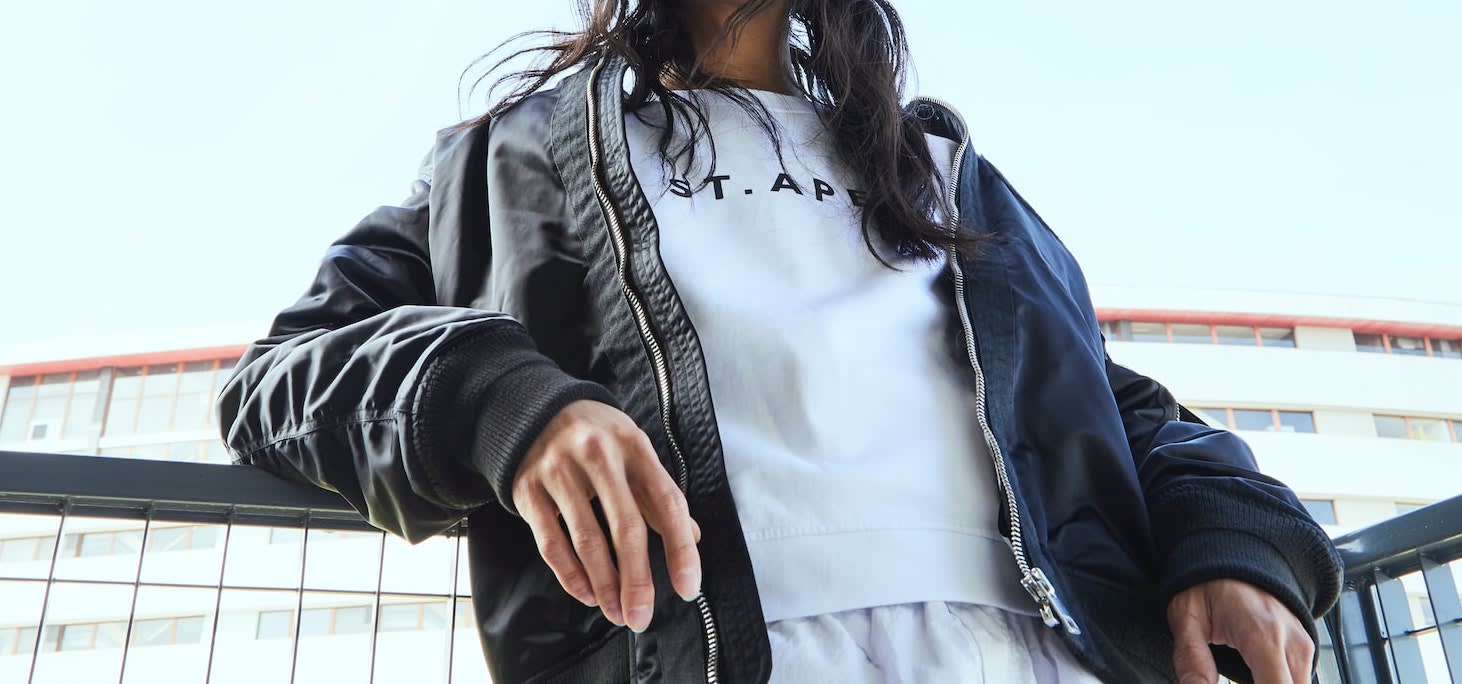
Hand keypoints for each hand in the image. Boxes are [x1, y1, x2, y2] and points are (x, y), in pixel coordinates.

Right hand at [510, 400, 701, 632]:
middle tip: (643, 616)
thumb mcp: (633, 450)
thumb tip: (691, 537)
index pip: (666, 502)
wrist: (534, 408)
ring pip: (587, 540)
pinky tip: (586, 594)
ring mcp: (560, 472)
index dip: (680, 548)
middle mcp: (599, 456)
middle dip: (637, 580)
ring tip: (617, 613)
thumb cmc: (596, 436)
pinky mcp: (529, 490)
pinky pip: (551, 542)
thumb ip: (658, 493)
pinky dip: (570, 575)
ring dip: (605, 585)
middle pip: (626, 527)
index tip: (687, 586)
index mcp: (634, 446)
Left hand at [1168, 578, 1313, 683]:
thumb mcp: (1186, 615)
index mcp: (1263, 635)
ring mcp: (1303, 646)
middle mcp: (1291, 643)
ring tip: (1238, 679)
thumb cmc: (1209, 582)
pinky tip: (1252, 680)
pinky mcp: (1304, 649)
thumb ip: (1192, 658)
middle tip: (1232, 680)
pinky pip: (1299, 681)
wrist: (1236, 553)